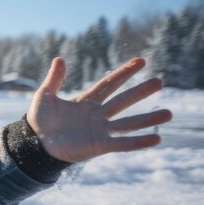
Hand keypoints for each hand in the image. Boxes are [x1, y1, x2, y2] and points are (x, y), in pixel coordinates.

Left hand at [27, 57, 171, 163]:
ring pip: (128, 123)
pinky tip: (157, 139)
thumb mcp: (44, 96)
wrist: (33, 145)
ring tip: (169, 113)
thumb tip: (60, 59)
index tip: (141, 61)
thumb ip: (54, 79)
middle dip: (140, 92)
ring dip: (148, 119)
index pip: (109, 84)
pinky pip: (123, 144)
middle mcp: (97, 115)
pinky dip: (139, 142)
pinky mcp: (99, 146)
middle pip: (123, 101)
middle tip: (160, 82)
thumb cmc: (40, 121)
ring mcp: (100, 131)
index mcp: (86, 102)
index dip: (124, 73)